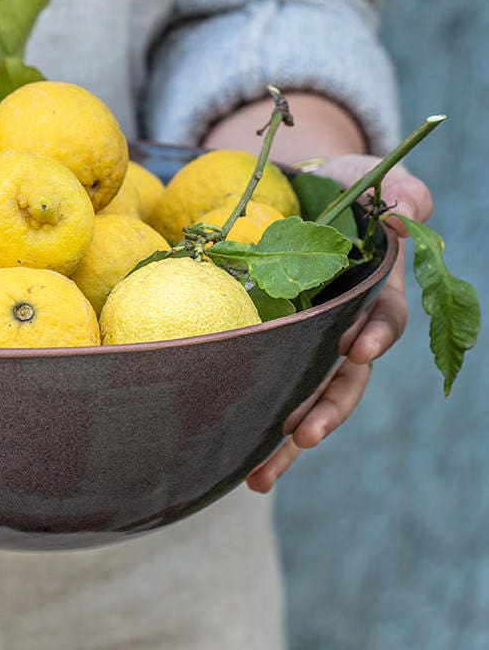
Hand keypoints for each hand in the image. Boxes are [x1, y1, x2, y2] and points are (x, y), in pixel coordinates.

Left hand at [245, 155, 432, 492]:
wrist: (294, 194)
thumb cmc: (337, 187)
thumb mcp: (364, 176)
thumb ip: (395, 188)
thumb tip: (412, 208)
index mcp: (375, 290)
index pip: (385, 318)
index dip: (375, 334)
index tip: (357, 346)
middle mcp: (347, 327)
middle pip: (346, 378)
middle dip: (328, 409)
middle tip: (303, 433)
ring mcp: (311, 344)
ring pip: (308, 399)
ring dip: (289, 440)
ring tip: (262, 474)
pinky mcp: (275, 350)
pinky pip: (271, 393)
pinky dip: (256, 431)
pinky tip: (238, 464)